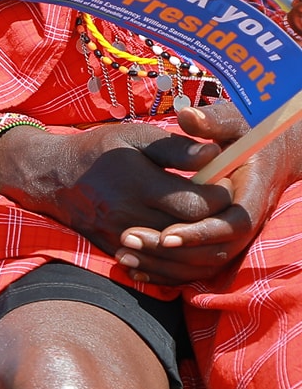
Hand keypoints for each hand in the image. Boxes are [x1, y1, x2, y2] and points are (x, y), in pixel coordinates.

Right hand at [0, 119, 232, 279]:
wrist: (50, 176)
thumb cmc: (98, 152)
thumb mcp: (134, 137)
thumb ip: (175, 147)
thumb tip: (215, 155)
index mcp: (137, 183)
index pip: (196, 205)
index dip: (220, 198)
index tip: (222, 184)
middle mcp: (127, 215)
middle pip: (190, 235)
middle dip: (215, 223)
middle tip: (220, 205)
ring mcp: (119, 238)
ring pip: (176, 259)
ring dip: (200, 247)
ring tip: (207, 225)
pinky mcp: (115, 251)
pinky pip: (156, 270)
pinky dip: (178, 264)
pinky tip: (185, 247)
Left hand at [117, 101, 301, 282]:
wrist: (264, 151)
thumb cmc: (242, 132)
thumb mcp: (231, 121)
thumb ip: (211, 121)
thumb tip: (189, 116)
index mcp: (252, 192)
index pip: (234, 224)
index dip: (202, 232)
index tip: (166, 234)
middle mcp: (247, 219)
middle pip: (217, 251)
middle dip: (175, 252)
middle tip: (130, 240)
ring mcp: (233, 235)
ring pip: (205, 265)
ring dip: (165, 264)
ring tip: (124, 254)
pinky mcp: (217, 242)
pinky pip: (195, 268)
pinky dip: (166, 272)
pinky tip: (133, 268)